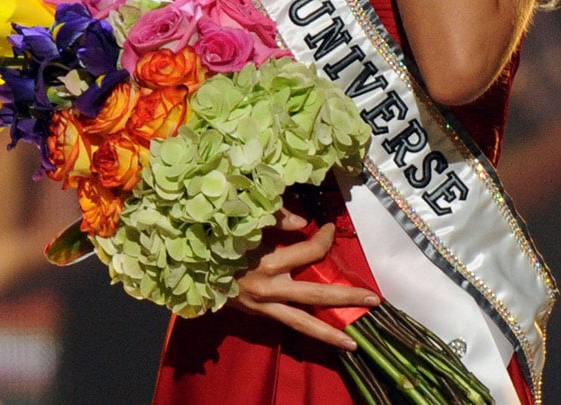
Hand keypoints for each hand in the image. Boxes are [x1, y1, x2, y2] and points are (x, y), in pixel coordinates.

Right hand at [232, 209, 380, 349]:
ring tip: (353, 342)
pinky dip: (307, 330)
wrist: (187, 269)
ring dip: (330, 332)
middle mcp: (268, 288)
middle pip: (315, 294)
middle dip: (345, 296)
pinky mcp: (258, 315)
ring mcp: (263, 306)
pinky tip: (325, 337)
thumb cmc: (218, 238)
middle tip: (373, 299)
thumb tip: (303, 222)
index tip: (330, 228)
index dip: (325, 239)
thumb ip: (275, 217)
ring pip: (302, 323)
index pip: (310, 251)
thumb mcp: (243, 222)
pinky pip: (288, 323)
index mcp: (266, 262)